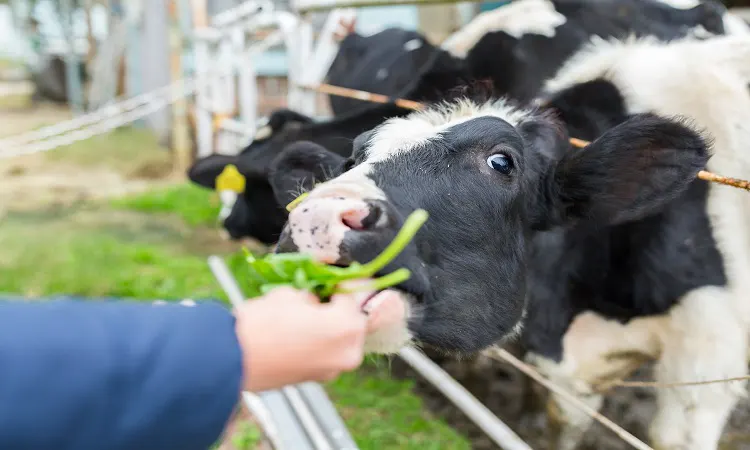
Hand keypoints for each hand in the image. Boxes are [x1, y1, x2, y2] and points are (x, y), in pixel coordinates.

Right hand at [234, 286, 371, 391]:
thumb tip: (315, 300)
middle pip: (352, 323)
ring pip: (340, 341)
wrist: (232, 358)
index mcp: (347, 326)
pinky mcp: (317, 379)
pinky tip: (299, 336)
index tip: (330, 282)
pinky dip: (319, 345)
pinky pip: (326, 355)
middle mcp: (348, 352)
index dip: (337, 286)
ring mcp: (333, 370)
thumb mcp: (291, 295)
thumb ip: (311, 296)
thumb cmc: (262, 322)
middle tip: (319, 300)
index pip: (350, 297)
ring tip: (306, 318)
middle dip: (337, 310)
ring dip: (329, 329)